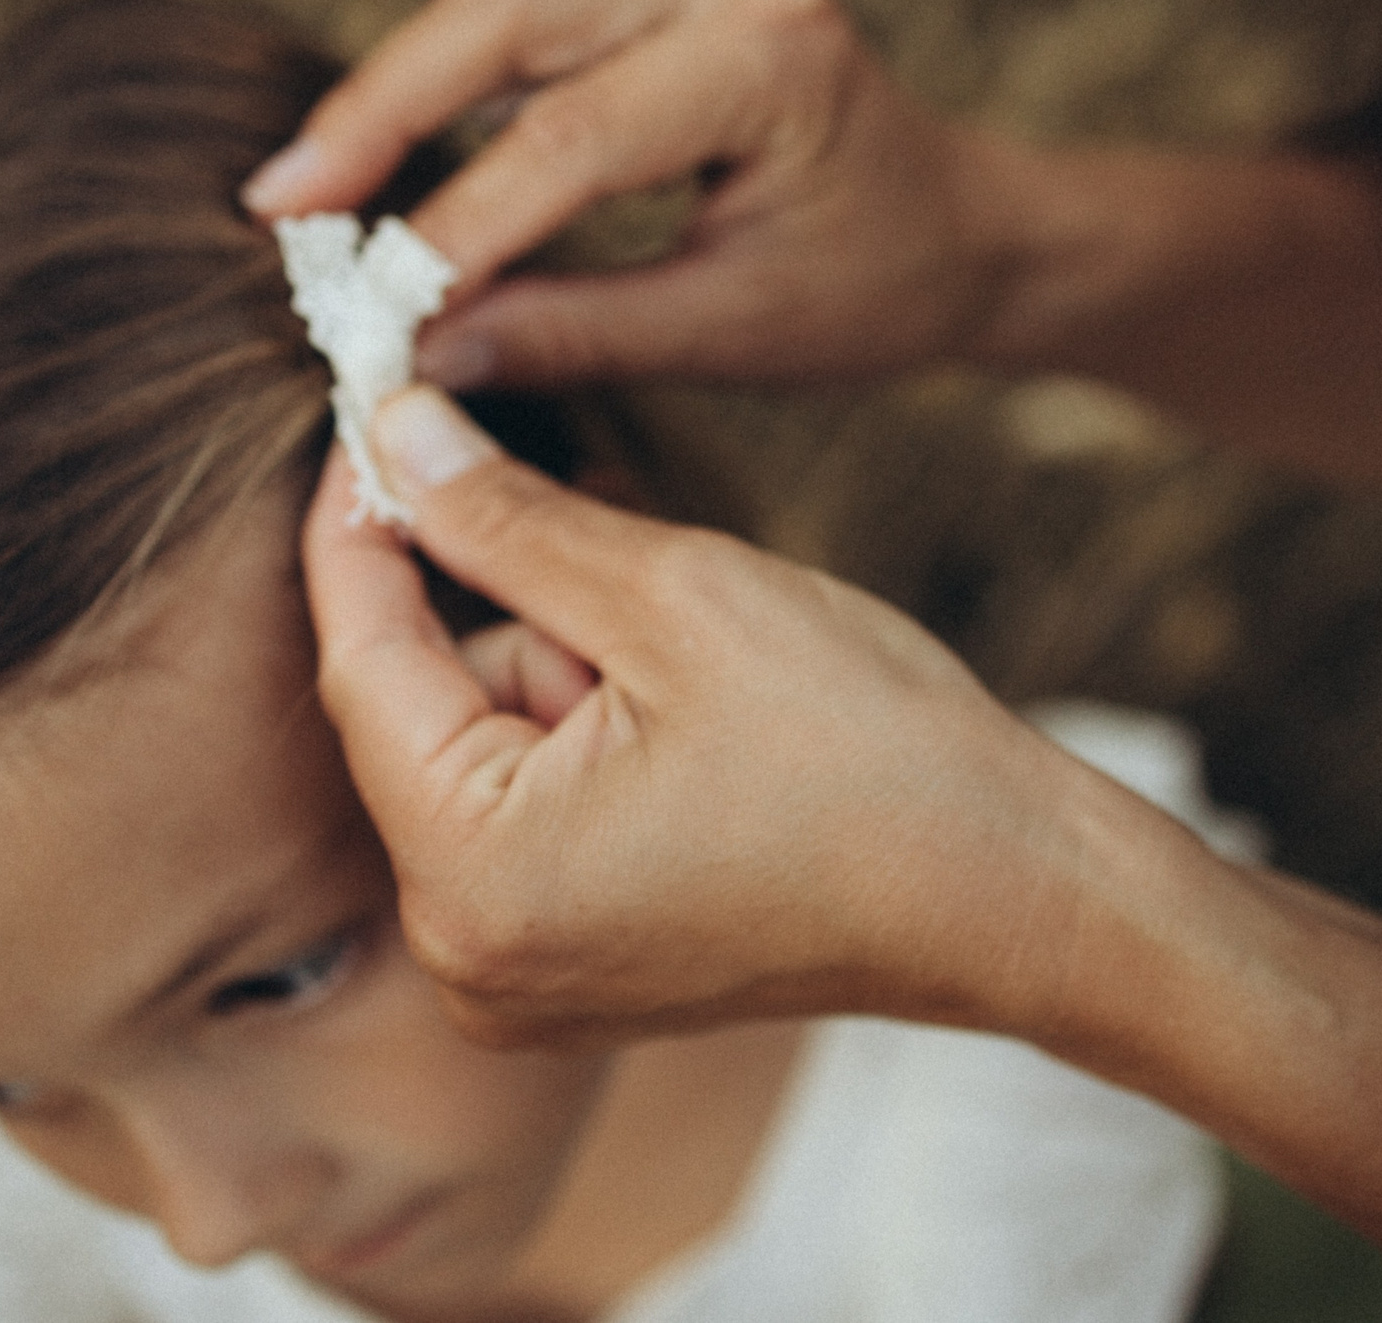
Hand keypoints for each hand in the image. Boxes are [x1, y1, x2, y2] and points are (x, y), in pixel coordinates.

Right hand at [244, 0, 1012, 390]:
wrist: (966, 226)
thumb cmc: (870, 292)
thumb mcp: (730, 332)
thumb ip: (571, 335)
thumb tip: (415, 359)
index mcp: (769, 61)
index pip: (566, 139)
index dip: (447, 226)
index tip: (356, 308)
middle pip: (501, 11)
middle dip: (377, 112)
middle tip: (279, 209)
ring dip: (408, 79)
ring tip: (330, 190)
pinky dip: (461, 53)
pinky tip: (426, 138)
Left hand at [300, 385, 1096, 1045]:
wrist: (1021, 896)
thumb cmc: (874, 758)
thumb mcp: (675, 600)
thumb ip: (510, 520)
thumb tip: (394, 433)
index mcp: (474, 881)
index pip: (360, 660)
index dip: (363, 520)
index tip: (374, 410)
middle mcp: (468, 955)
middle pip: (424, 707)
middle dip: (517, 607)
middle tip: (638, 563)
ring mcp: (523, 972)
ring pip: (485, 743)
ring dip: (568, 661)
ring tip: (703, 662)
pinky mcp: (578, 962)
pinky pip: (531, 803)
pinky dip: (590, 722)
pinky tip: (692, 700)